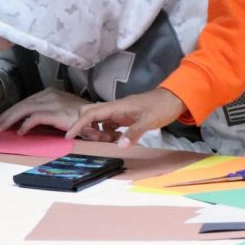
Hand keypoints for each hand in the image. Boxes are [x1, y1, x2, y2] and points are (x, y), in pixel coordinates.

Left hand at [0, 88, 89, 135]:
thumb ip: (43, 113)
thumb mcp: (58, 110)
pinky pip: (35, 118)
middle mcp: (48, 94)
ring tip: (0, 127)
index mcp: (48, 92)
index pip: (25, 101)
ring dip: (10, 119)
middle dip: (6, 114)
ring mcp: (52, 102)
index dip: (11, 110)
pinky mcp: (55, 112)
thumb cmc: (78, 116)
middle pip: (22, 104)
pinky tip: (19, 132)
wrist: (95, 115)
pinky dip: (25, 124)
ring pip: (24, 109)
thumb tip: (25, 121)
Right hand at [65, 88, 184, 147]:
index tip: (69, 135)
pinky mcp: (125, 116)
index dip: (78, 124)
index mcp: (117, 106)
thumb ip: (134, 132)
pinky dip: (107, 132)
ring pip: (99, 120)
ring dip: (98, 132)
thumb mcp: (150, 120)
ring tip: (109, 141)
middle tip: (97, 141)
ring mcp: (119, 112)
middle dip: (87, 128)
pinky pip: (109, 124)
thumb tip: (118, 145)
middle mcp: (115, 107)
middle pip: (90, 114)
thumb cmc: (162, 106)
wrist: (175, 98)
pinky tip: (117, 139)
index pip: (91, 113)